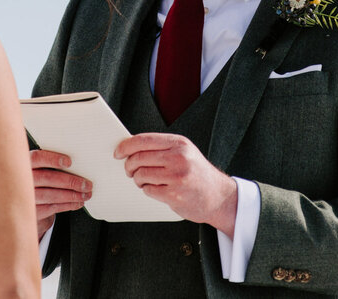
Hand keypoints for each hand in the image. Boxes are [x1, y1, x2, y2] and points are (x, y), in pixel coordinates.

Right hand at [30, 149, 92, 239]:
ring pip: (51, 195)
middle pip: (47, 178)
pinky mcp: (32, 211)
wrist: (25, 203)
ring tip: (85, 195)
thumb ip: (51, 165)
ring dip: (72, 195)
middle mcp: (23, 180)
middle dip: (70, 181)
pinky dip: (68, 205)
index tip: (69, 162)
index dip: (52, 159)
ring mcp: (26, 197)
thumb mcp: (40, 169)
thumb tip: (78, 165)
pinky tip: (77, 203)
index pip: (37, 158)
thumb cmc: (38, 180)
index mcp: (25, 164)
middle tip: (86, 184)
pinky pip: (53, 207)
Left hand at [115, 133, 237, 235]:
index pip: (143, 140)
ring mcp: (177, 176)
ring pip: (141, 174)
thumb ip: (162, 148)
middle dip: (129, 165)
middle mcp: (178, 157)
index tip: (118, 152)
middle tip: (129, 170)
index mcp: (179, 143)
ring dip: (137, 179)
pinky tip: (156, 189)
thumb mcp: (184, 152)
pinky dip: (147, 190)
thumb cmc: (197, 174)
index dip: (126, 146)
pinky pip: (148, 190)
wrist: (219, 197)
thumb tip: (131, 147)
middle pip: (139, 157)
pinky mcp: (174, 194)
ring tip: (144, 180)